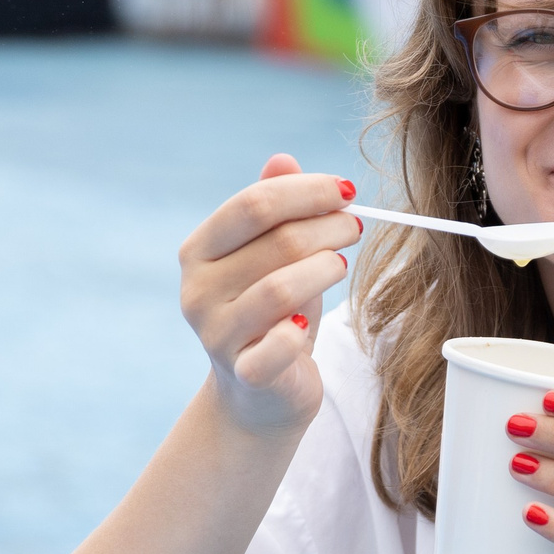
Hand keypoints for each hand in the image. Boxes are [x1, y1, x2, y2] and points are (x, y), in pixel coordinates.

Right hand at [179, 154, 360, 438]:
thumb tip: (283, 160)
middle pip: (277, 241)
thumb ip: (274, 208)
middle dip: (327, 227)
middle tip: (355, 227)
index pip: (253, 204)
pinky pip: (280, 346)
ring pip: (282, 288)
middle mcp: (198, 291)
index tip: (347, 190)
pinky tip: (308, 324)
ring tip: (341, 264)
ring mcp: (217, 335)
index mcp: (199, 251)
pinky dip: (302, 331)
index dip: (307, 192)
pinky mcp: (244, 374)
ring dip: (325, 269)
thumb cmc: (271, 314)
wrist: (258, 393)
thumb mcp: (271, 256)